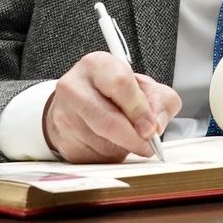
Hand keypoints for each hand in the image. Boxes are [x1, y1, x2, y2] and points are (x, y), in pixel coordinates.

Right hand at [43, 52, 180, 162]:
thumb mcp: (144, 86)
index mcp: (97, 65)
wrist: (78, 101)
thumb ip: (160, 101)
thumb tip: (157, 126)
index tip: (151, 127)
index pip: (120, 84)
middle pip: (108, 121)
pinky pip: (93, 157)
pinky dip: (109, 156)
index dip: (140, 109)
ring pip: (102, 144)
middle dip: (134, 138)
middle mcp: (74, 87)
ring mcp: (64, 115)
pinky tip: (110, 143)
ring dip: (123, 148)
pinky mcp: (62, 140)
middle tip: (148, 144)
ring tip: (125, 137)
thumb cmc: (113, 92)